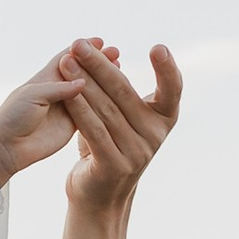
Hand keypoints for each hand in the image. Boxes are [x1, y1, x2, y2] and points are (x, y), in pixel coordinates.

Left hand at [0, 41, 105, 188]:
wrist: (7, 148)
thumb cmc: (13, 117)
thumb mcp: (33, 96)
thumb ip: (58, 88)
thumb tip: (83, 82)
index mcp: (46, 77)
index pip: (69, 57)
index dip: (84, 49)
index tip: (101, 42)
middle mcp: (58, 89)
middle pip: (83, 71)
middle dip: (99, 62)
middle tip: (116, 53)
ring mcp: (67, 107)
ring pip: (90, 90)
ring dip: (104, 81)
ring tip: (120, 69)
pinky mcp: (72, 124)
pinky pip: (91, 111)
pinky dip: (103, 102)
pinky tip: (118, 95)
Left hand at [62, 44, 180, 213]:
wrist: (98, 195)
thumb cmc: (109, 146)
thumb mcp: (122, 119)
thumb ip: (120, 93)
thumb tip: (107, 55)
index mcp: (163, 120)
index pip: (172, 90)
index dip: (167, 70)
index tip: (158, 48)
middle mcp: (155, 136)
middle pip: (124, 93)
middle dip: (100, 65)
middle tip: (80, 43)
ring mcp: (136, 153)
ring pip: (106, 109)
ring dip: (83, 82)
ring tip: (66, 61)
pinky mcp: (114, 165)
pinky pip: (93, 130)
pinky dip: (79, 108)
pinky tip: (66, 91)